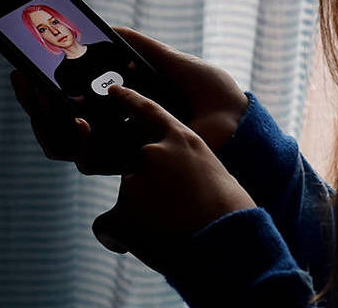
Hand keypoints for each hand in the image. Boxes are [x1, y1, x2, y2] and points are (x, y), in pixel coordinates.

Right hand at [9, 27, 250, 174]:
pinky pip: (91, 161)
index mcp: (121, 106)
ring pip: (64, 145)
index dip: (42, 88)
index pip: (70, 101)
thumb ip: (140, 48)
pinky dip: (79, 142)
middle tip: (28, 82)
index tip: (23, 67)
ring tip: (51, 101)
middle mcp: (115, 131)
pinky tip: (82, 122)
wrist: (239, 124)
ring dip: (49, 123)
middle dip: (34, 104)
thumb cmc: (212, 96)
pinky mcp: (132, 167)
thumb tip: (107, 27)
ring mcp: (120, 151)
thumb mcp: (174, 64)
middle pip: (57, 124)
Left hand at [92, 84, 255, 272]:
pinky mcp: (122, 209)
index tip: (114, 90)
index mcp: (183, 139)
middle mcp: (155, 153)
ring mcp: (136, 179)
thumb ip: (183, 166)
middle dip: (146, 189)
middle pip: (134, 167)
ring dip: (139, 217)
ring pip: (125, 198)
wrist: (230, 241)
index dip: (130, 100)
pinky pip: (107, 226)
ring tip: (171, 231)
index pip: (150, 111)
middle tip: (172, 212)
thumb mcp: (210, 174)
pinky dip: (119, 238)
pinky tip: (145, 246)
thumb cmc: (229, 213)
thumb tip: (161, 183)